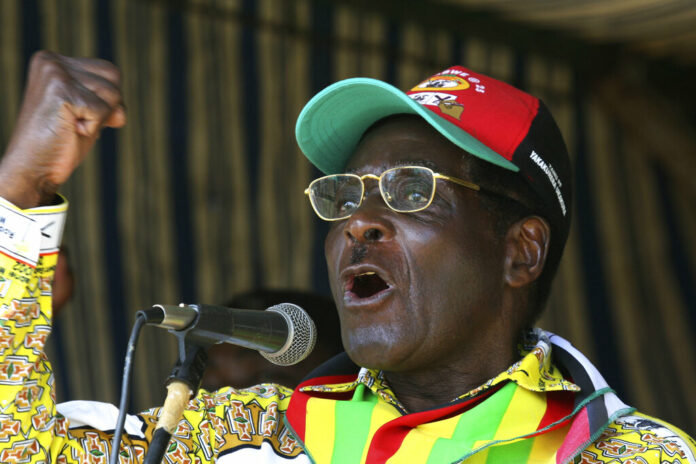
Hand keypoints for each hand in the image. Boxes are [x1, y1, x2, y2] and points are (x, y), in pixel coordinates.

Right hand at [0, 51, 125, 208]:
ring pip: (113, 93)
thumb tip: (121, 112)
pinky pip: (103, 110)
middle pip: (114, 76)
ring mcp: (54, 74)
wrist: (32, 168)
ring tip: (73, 126)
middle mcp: (51, 61)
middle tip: (78, 122)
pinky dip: (94, 128)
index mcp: (53, 60)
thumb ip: (103, 97)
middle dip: (108, 106)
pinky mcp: (61, 92)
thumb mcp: (85, 111)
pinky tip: (71, 131)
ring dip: (101, 118)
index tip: (81, 115)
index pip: (109, 71)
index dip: (107, 100)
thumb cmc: (61, 142)